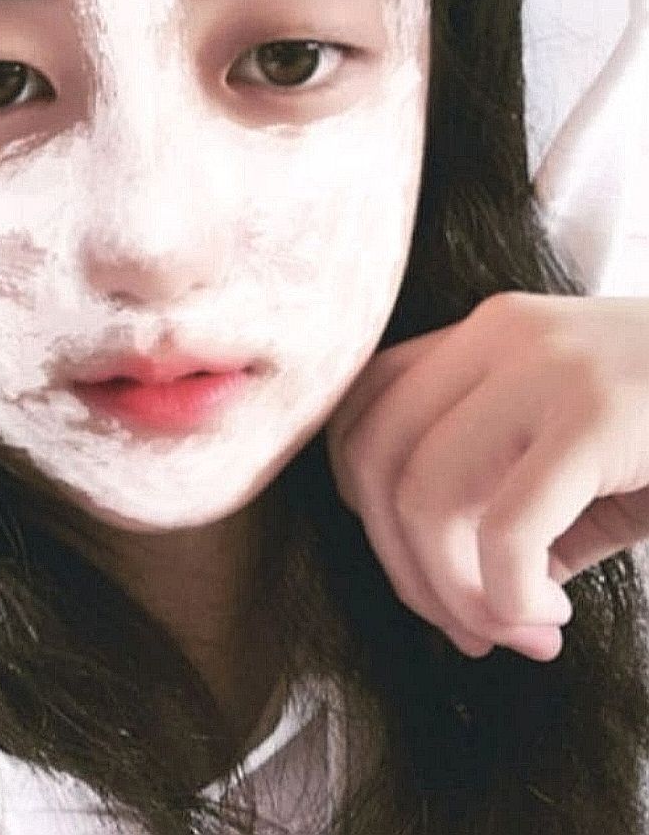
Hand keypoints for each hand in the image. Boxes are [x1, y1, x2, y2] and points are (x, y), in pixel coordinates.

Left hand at [325, 293, 648, 660]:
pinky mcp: (599, 412)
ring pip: (421, 492)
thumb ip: (504, 504)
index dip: (371, 514)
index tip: (435, 580)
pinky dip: (507, 596)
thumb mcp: (580, 455)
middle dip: (403, 566)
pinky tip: (554, 618)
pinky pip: (503, 527)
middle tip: (472, 628)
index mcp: (486, 336)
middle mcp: (499, 334)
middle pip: (373, 457)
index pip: (364, 416)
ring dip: (454, 591)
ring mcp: (547, 365)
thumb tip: (457, 599)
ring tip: (522, 629)